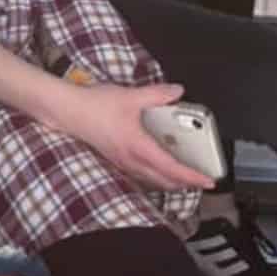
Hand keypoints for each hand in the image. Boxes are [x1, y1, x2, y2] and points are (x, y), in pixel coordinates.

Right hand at [46, 80, 214, 193]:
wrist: (68, 112)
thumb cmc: (96, 106)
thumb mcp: (130, 96)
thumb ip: (156, 94)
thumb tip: (178, 92)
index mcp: (139, 147)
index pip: (172, 169)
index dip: (192, 177)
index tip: (208, 180)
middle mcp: (132, 161)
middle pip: (165, 181)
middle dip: (185, 183)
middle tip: (201, 179)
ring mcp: (123, 163)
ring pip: (153, 180)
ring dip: (171, 181)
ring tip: (184, 175)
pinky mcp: (116, 160)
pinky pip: (142, 175)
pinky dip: (156, 176)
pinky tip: (157, 166)